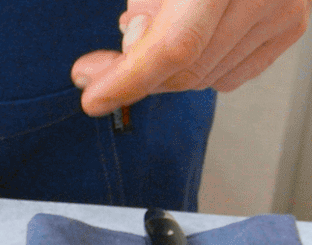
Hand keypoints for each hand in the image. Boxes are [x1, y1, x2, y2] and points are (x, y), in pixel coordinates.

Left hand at [71, 0, 310, 116]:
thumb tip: (133, 46)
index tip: (94, 97)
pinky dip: (197, 67)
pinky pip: (230, 74)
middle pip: (190, 67)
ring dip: (164, 73)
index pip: (177, 44)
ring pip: (206, 77)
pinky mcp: (289, 27)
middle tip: (97, 71)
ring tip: (144, 40)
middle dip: (136, 78)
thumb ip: (144, 4)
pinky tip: (185, 43)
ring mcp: (282, 12)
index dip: (131, 78)